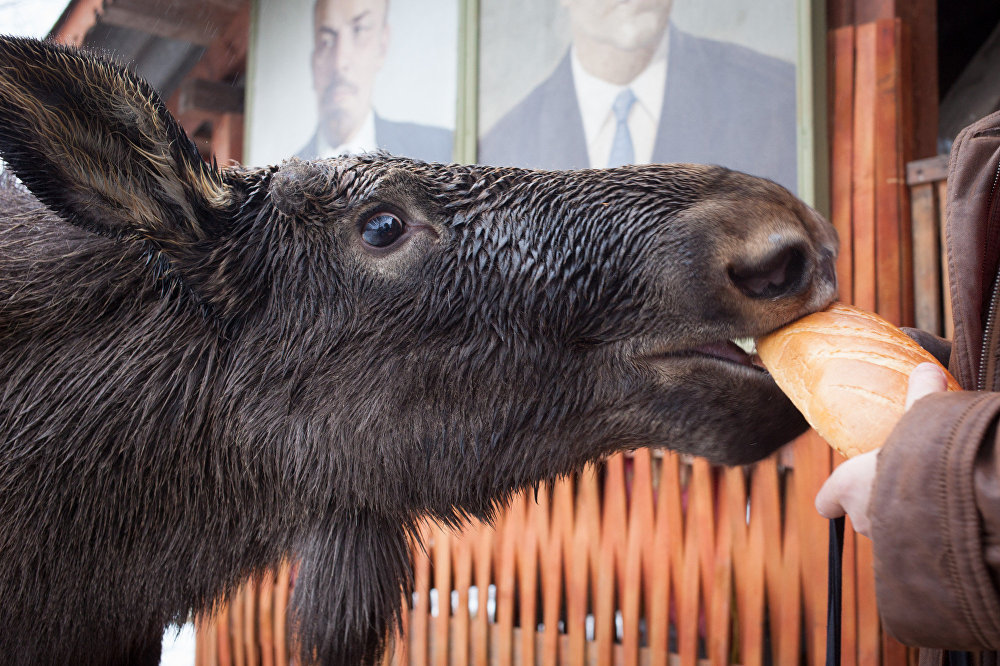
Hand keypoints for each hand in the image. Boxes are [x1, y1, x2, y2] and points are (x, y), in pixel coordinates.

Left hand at [814, 362, 948, 536]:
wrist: (947, 499)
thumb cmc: (918, 456)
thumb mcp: (917, 417)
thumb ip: (921, 394)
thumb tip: (927, 366)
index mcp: (848, 487)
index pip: (826, 502)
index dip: (835, 496)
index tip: (846, 490)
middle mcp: (861, 518)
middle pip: (861, 514)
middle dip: (879, 503)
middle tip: (903, 485)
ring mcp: (887, 541)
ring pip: (888, 532)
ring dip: (902, 520)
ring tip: (927, 502)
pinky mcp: (913, 555)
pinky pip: (913, 547)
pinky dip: (924, 535)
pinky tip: (943, 521)